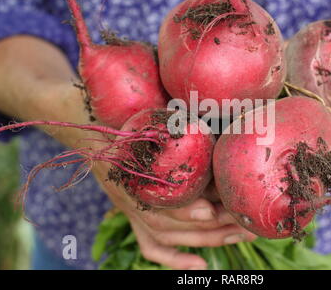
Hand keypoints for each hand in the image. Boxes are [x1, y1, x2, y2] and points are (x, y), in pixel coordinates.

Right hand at [0, 35, 256, 269]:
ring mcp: (131, 204)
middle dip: (214, 224)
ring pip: (168, 236)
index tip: (214, 207)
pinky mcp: (134, 211)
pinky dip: (173, 259)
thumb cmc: (110, 101)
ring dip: (207, 240)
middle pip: (172, 220)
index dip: (186, 201)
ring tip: (243, 234)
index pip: (161, 190)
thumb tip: (200, 66)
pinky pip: (150, 244)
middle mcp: (130, 188)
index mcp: (130, 159)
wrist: (80, 119)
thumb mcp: (132, 89)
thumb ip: (157, 81)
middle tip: (250, 222)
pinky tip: (201, 264)